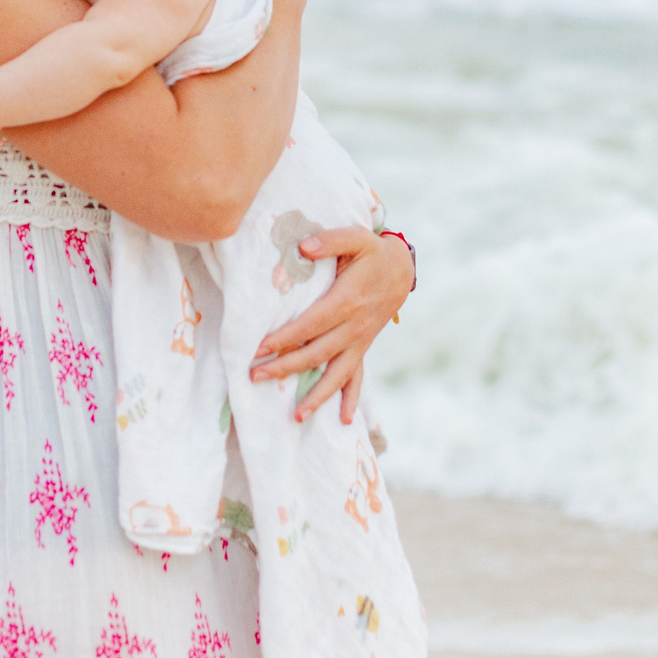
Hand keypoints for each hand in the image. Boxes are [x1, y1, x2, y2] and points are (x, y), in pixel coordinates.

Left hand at [248, 228, 412, 423]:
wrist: (401, 269)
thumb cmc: (372, 252)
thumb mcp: (356, 237)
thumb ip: (330, 240)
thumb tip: (303, 247)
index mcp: (346, 301)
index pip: (310, 324)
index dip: (286, 337)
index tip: (260, 347)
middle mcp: (354, 327)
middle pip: (316, 353)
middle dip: (285, 367)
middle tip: (255, 375)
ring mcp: (360, 340)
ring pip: (336, 373)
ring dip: (316, 395)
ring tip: (297, 416)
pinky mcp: (363, 347)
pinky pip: (357, 376)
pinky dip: (351, 398)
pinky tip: (344, 420)